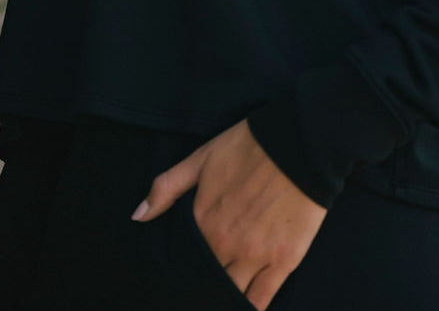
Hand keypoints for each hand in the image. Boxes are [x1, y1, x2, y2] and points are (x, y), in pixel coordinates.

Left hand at [130, 117, 327, 308]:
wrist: (300, 142)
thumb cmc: (250, 146)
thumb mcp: (201, 158)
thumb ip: (167, 188)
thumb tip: (138, 216)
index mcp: (203, 221)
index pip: (185, 258)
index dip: (184, 264)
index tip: (184, 268)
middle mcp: (225, 245)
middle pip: (206, 279)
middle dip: (202, 282)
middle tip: (202, 281)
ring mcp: (255, 256)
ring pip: (231, 293)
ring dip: (223, 295)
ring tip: (220, 292)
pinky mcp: (283, 261)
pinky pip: (261, 300)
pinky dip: (249, 307)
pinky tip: (243, 306)